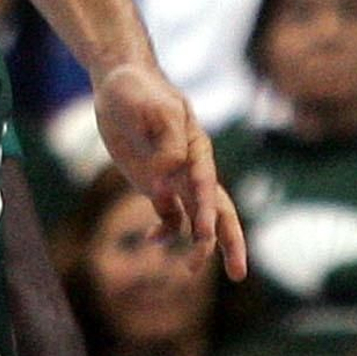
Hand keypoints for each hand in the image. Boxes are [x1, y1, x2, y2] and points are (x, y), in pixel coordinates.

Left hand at [93, 62, 245, 276]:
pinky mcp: (157, 185)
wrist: (119, 82)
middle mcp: (193, 168)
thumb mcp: (153, 108)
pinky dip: (165, 231)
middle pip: (219, 210)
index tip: (204, 234)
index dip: (208, 212)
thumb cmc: (138, 91)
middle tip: (238, 273)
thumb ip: (166, 143)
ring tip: (190, 272)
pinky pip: (169, 216)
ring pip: (197, 219)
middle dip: (229, 242)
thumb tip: (167, 183)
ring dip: (199, 246)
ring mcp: (176, 179)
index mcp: (197, 149)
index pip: (207, 186)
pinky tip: (151, 239)